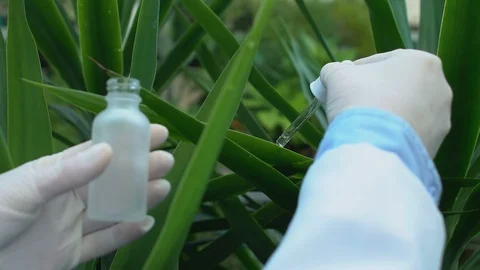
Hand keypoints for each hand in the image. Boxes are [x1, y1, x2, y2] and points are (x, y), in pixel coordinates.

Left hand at [0, 124, 173, 269]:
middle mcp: (66, 197)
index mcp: (54, 174)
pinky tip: (145, 222)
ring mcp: (69, 227)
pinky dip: (125, 234)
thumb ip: (66, 173)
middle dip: (139, 170)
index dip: (125, 142)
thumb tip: (107, 151)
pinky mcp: (69, 255)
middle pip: (110, 181)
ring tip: (164, 187)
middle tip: (167, 159)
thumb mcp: (25, 190)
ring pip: (112, 210)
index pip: (96, 153)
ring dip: (138, 199)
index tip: (152, 132)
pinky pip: (102, 243)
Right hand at [319, 49, 452, 156]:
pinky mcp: (436, 141)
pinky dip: (393, 134)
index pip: (382, 62)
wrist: (375, 148)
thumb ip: (335, 70)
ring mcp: (441, 116)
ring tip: (362, 125)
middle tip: (350, 103)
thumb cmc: (359, 101)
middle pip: (397, 86)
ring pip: (406, 110)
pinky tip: (374, 139)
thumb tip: (332, 72)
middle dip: (374, 93)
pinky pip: (409, 133)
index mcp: (422, 61)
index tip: (341, 84)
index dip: (356, 72)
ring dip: (386, 114)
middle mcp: (439, 86)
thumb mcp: (337, 77)